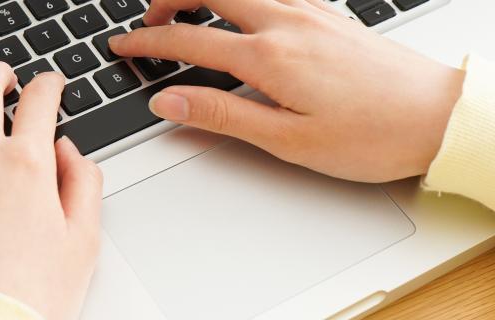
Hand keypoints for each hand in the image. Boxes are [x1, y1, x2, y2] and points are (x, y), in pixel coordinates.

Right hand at [110, 0, 465, 181]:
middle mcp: (287, 22)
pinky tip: (242, 16)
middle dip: (170, 0)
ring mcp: (310, 12)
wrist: (437, 117)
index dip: (148, 43)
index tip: (124, 45)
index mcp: (269, 56)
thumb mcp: (286, 139)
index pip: (188, 41)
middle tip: (150, 22)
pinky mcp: (328, 14)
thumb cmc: (370, 135)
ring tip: (188, 14)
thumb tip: (168, 101)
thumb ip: (222, 114)